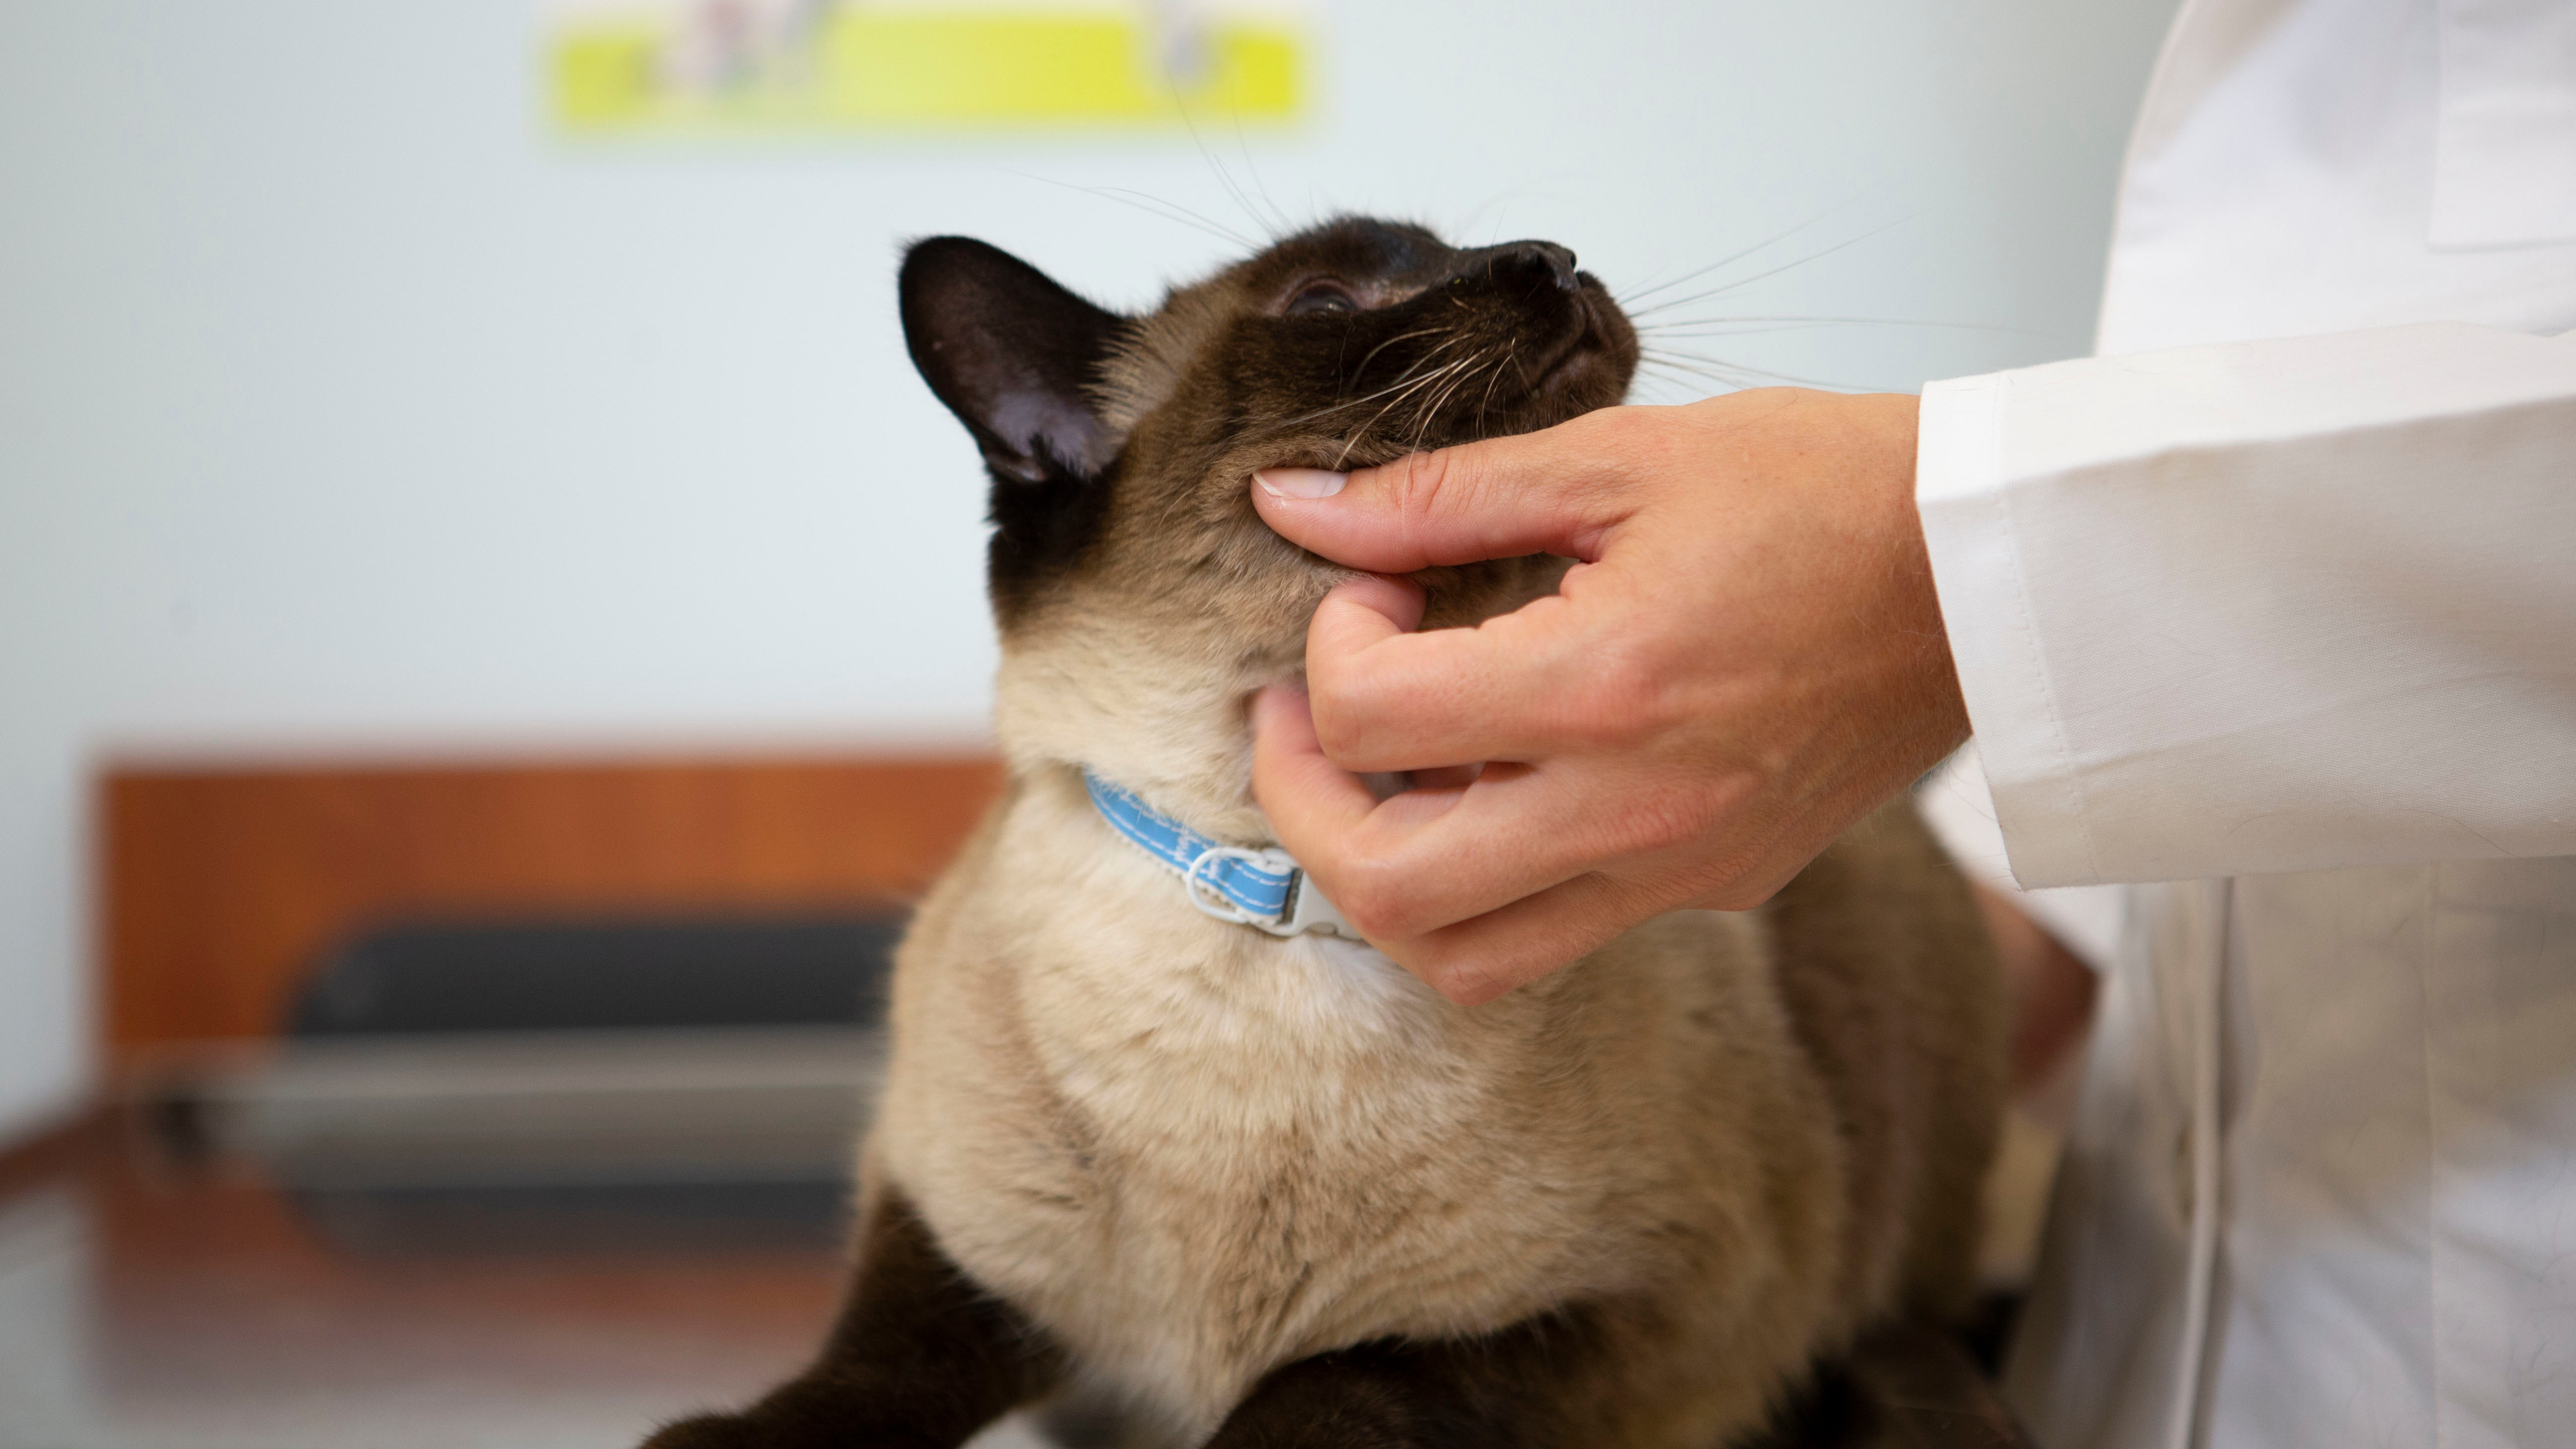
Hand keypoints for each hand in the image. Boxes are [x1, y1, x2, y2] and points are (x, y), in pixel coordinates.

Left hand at [1249, 389, 1966, 1004]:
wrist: (1983, 572)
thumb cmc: (1823, 492)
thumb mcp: (1621, 457)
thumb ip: (1437, 495)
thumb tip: (1293, 507)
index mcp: (1604, 688)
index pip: (1367, 721)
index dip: (1329, 644)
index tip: (1372, 588)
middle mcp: (1633, 811)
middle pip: (1383, 886)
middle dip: (1298, 799)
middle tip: (1302, 716)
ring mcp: (1676, 870)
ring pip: (1460, 958)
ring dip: (1385, 872)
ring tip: (1390, 770)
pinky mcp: (1714, 889)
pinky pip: (1554, 933)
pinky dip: (1485, 880)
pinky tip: (1498, 777)